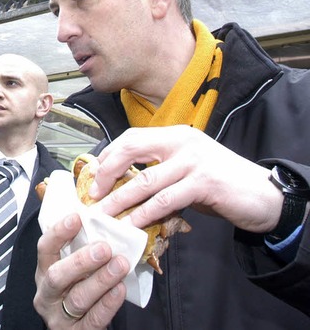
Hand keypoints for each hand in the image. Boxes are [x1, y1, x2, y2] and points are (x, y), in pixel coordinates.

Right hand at [34, 213, 127, 328]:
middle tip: (104, 248)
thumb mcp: (72, 270)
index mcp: (44, 271)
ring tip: (120, 265)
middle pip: (57, 276)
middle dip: (81, 261)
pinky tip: (120, 289)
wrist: (79, 329)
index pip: (44, 249)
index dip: (58, 232)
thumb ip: (79, 250)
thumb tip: (101, 223)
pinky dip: (108, 303)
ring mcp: (59, 317)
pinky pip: (94, 319)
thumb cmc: (78, 289)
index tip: (77, 218)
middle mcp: (47, 294)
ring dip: (101, 280)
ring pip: (78, 298)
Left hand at [91, 125, 283, 233]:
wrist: (263, 195)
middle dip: (107, 172)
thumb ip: (161, 170)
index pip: (132, 137)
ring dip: (121, 199)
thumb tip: (124, 185)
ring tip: (105, 214)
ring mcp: (193, 160)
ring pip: (146, 179)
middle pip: (132, 149)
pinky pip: (166, 199)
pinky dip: (145, 213)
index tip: (95, 174)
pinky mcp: (204, 182)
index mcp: (175, 134)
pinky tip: (132, 224)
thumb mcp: (187, 168)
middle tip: (94, 194)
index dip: (109, 155)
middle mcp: (182, 141)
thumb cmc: (220, 183)